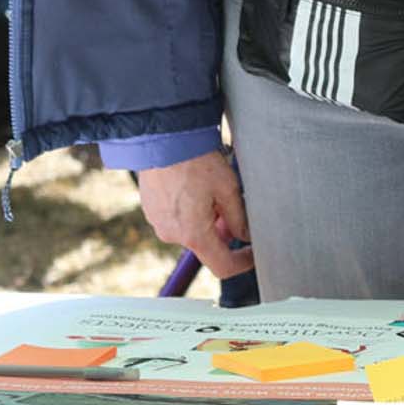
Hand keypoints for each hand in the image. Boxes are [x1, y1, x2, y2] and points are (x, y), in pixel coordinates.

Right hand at [135, 151, 253, 278]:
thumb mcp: (228, 189)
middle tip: (232, 207)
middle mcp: (173, 234)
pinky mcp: (151, 211)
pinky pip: (175, 219)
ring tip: (211, 191)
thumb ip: (238, 219)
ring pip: (190, 231)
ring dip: (205, 220)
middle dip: (223, 232)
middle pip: (206, 245)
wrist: (162, 138)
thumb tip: (243, 236)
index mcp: (195, 234)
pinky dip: (188, 211)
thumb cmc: (196, 161)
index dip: (243, 262)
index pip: (223, 266)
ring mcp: (159, 223)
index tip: (252, 252)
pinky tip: (194, 187)